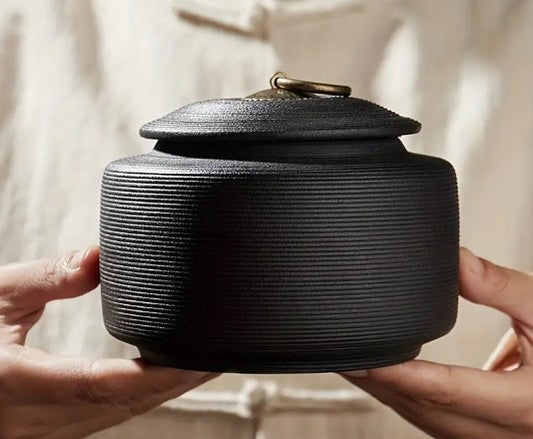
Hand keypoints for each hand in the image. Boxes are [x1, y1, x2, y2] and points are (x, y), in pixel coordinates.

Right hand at [0, 247, 215, 438]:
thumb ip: (48, 278)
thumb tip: (102, 255)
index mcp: (11, 385)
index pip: (97, 386)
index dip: (153, 377)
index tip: (197, 359)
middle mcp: (27, 421)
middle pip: (119, 407)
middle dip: (176, 385)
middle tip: (220, 354)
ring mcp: (37, 432)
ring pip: (115, 418)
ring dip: (163, 394)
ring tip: (203, 363)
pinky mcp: (43, 430)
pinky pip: (101, 419)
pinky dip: (138, 399)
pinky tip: (161, 380)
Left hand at [341, 248, 532, 438]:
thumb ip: (505, 289)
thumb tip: (456, 260)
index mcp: (522, 405)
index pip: (442, 389)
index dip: (394, 372)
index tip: (356, 355)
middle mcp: (502, 433)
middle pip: (421, 407)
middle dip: (375, 381)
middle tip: (336, 350)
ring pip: (423, 418)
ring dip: (386, 391)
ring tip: (353, 359)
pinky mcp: (486, 435)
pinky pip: (435, 420)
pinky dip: (407, 397)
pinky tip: (389, 376)